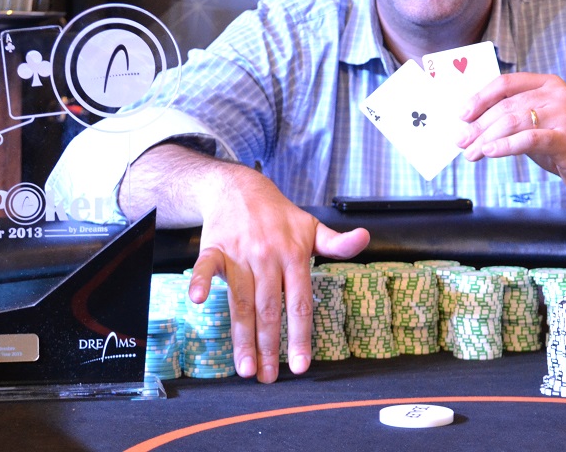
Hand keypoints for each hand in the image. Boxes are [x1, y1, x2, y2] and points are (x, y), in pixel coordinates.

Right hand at [119, 146, 368, 382]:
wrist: (240, 187)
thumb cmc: (279, 215)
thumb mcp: (312, 226)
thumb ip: (337, 243)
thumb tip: (366, 238)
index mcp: (294, 254)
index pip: (300, 303)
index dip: (300, 336)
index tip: (301, 366)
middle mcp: (268, 256)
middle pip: (270, 309)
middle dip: (270, 346)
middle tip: (268, 378)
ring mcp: (241, 252)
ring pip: (241, 300)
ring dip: (242, 336)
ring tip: (246, 368)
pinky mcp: (215, 248)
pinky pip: (207, 267)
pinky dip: (201, 281)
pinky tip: (199, 301)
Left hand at [457, 72, 565, 195]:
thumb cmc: (563, 143)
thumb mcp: (536, 123)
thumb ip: (511, 119)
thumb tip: (471, 127)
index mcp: (546, 84)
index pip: (506, 83)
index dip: (480, 98)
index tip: (462, 115)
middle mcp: (555, 94)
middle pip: (506, 106)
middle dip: (479, 125)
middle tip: (462, 141)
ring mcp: (563, 114)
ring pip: (514, 121)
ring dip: (487, 138)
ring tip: (471, 152)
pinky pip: (529, 139)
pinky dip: (505, 145)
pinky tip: (490, 151)